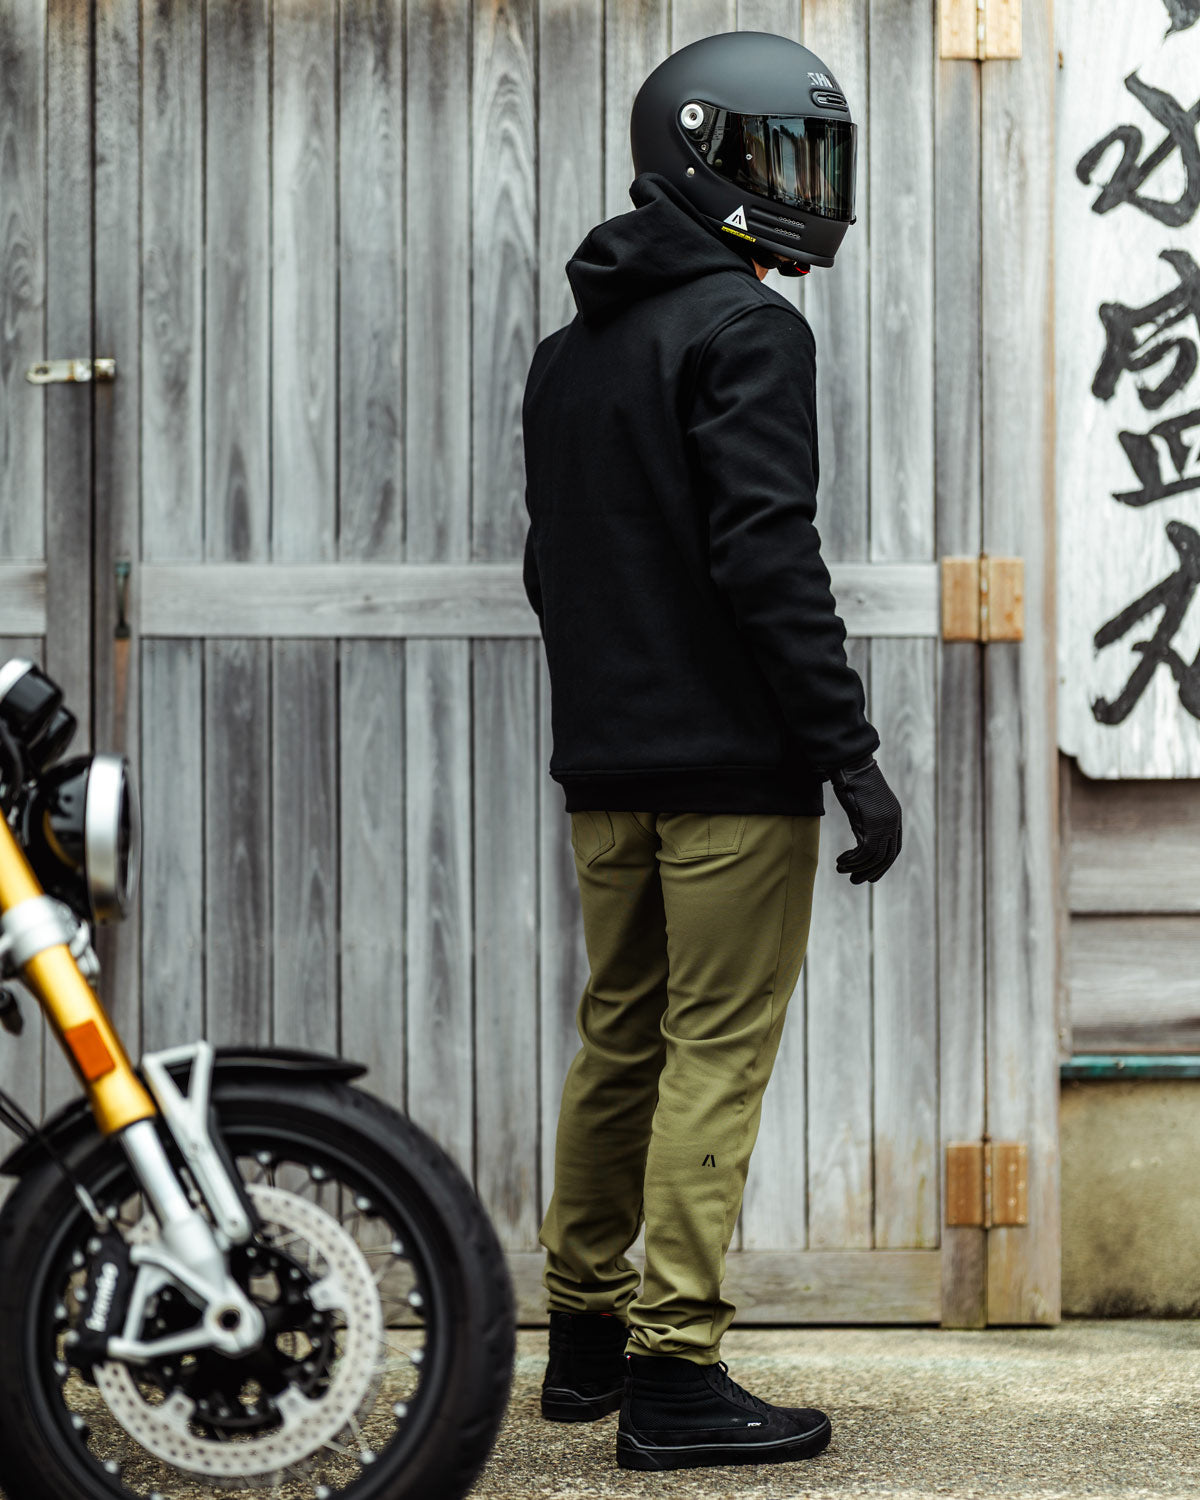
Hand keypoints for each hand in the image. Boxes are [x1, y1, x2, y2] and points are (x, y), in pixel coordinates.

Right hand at [826, 757, 901, 883]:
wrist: (851, 766)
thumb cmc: (853, 781)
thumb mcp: (864, 805)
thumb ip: (867, 822)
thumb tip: (862, 840)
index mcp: (894, 817)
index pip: (894, 850)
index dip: (882, 866)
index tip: (869, 875)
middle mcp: (893, 822)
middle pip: (887, 858)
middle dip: (870, 872)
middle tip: (855, 880)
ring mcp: (885, 823)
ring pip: (874, 857)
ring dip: (857, 867)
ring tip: (841, 870)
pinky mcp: (872, 824)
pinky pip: (864, 852)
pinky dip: (852, 860)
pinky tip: (840, 861)